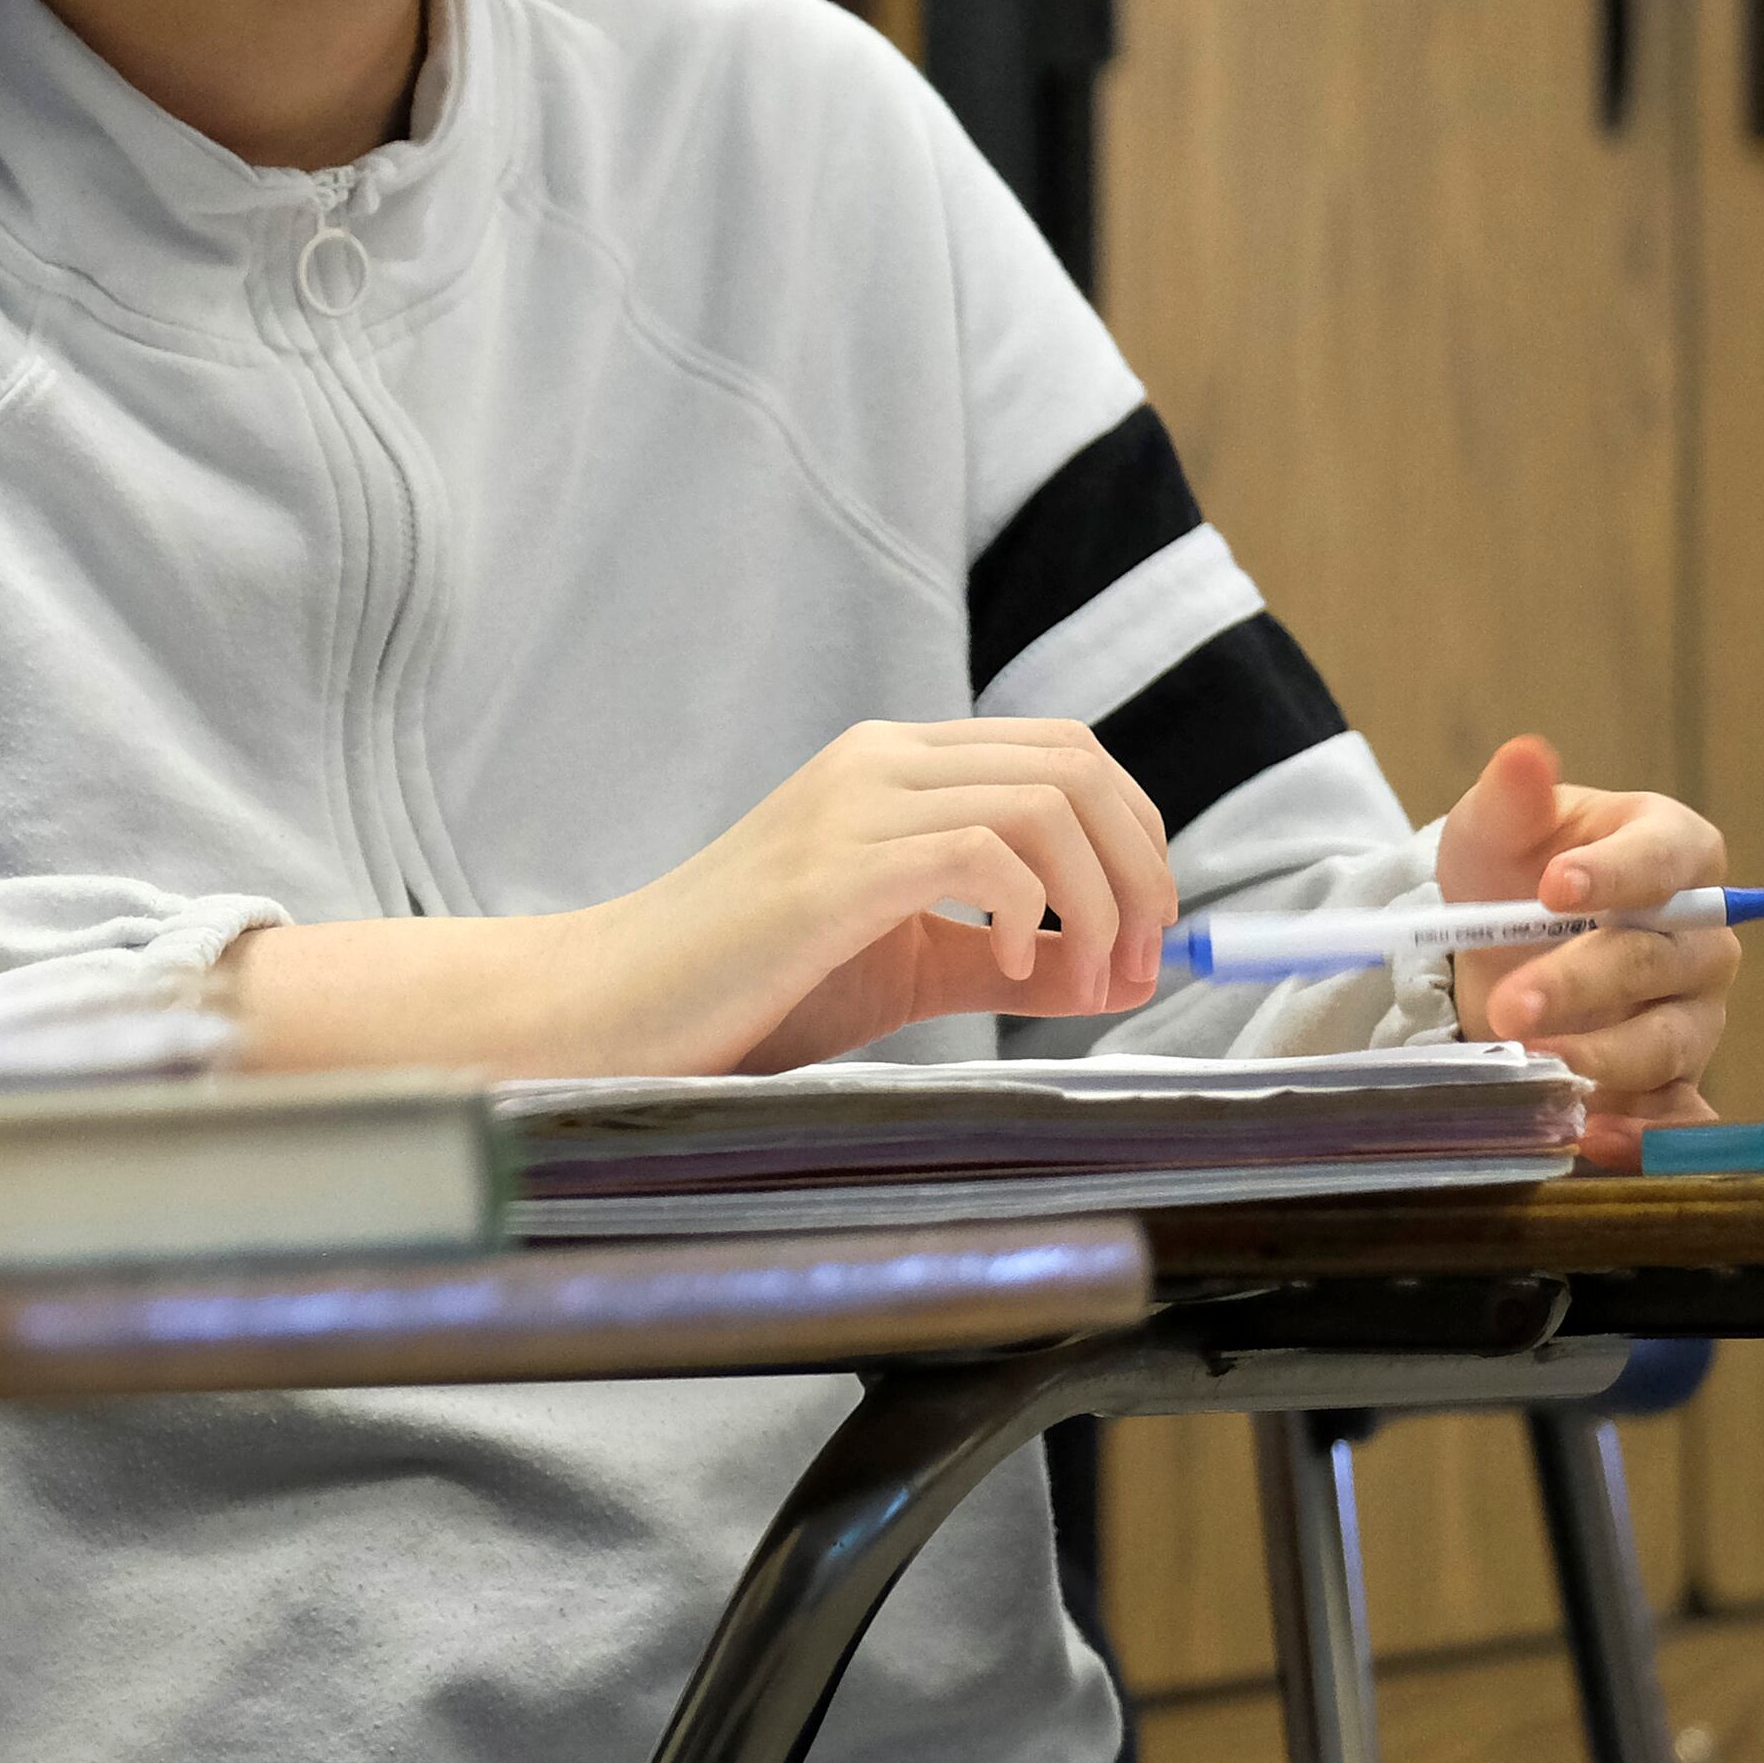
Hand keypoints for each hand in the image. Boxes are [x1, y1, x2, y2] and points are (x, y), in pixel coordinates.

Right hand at [224, 718, 1172, 1080]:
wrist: (613, 1009)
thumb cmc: (744, 988)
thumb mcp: (903, 962)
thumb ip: (1004, 954)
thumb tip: (1122, 968)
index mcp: (890, 766)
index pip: (1063, 753)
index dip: (1138, 839)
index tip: (1149, 942)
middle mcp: (876, 760)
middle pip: (1076, 762)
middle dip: (1144, 869)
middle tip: (1140, 965)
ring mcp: (851, 805)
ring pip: (1048, 800)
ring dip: (1103, 899)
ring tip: (1083, 979)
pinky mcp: (834, 868)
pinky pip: (989, 852)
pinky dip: (1035, 918)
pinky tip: (1014, 976)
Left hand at [1442, 733, 1736, 1168]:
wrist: (1495, 945)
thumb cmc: (1512, 871)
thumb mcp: (1496, 828)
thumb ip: (1512, 798)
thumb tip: (1525, 755)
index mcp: (1673, 850)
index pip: (1668, 858)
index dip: (1618, 873)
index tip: (1554, 888)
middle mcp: (1700, 936)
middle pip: (1660, 960)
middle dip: (1583, 983)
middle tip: (1511, 1005)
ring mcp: (1692, 1012)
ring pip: (1667, 1041)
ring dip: (1601, 1058)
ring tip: (1535, 1066)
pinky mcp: (1673, 1079)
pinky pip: (1677, 1113)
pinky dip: (1641, 1133)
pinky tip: (1591, 1138)